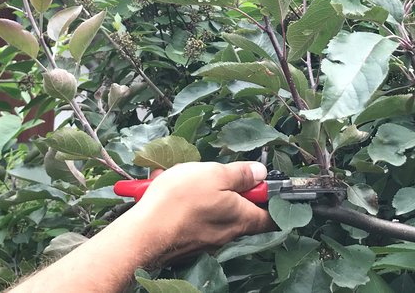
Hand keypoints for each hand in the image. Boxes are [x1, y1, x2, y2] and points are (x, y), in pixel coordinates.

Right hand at [128, 162, 273, 257]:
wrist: (142, 232)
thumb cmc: (180, 201)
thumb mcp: (215, 174)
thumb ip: (241, 174)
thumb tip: (260, 173)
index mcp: (241, 218)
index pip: (271, 216)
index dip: (272, 199)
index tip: (264, 183)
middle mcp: (227, 233)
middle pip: (239, 209)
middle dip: (229, 188)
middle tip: (213, 174)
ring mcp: (206, 239)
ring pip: (213, 210)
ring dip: (202, 192)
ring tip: (182, 178)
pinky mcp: (187, 240)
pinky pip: (193, 217)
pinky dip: (184, 202)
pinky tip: (168, 189)